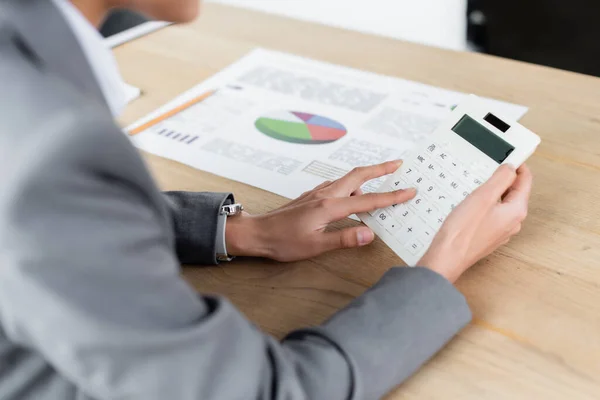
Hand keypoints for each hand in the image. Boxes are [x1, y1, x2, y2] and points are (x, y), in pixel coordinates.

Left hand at [226, 161, 415, 261]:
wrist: (258, 233)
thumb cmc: (283, 242)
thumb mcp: (315, 246)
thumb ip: (343, 239)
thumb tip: (369, 234)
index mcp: (330, 207)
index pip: (368, 200)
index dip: (391, 196)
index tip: (409, 191)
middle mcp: (325, 195)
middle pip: (358, 176)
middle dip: (380, 169)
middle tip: (399, 165)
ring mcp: (317, 193)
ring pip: (347, 179)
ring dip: (366, 176)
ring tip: (381, 179)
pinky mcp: (311, 197)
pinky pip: (337, 185)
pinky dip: (351, 185)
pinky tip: (352, 194)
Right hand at [418, 164, 532, 282]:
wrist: (447, 257)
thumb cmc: (463, 231)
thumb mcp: (483, 197)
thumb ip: (500, 179)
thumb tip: (510, 168)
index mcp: (516, 211)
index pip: (525, 181)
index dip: (518, 166)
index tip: (509, 156)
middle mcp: (512, 222)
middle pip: (514, 192)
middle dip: (503, 179)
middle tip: (488, 168)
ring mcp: (500, 230)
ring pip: (501, 204)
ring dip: (492, 192)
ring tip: (477, 184)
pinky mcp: (487, 235)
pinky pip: (491, 214)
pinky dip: (484, 204)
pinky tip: (470, 203)